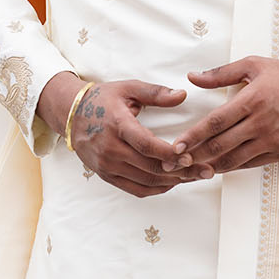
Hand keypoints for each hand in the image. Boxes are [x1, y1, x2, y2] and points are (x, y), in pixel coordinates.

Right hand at [37, 73, 213, 197]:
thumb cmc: (103, 99)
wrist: (72, 115)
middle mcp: (111, 149)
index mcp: (118, 125)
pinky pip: (136, 189)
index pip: (145, 144)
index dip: (169, 153)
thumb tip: (182, 95)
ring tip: (196, 177)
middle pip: (151, 167)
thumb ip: (156, 93)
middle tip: (206, 170)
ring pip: (146, 181)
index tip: (190, 155)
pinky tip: (174, 183)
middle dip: (182, 171)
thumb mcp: (128, 88)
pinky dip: (158, 189)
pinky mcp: (107, 176)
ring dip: (174, 182)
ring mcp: (108, 165)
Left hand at [170, 42, 278, 173]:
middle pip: (220, 145)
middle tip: (175, 164)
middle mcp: (262, 123)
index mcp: (252, 100)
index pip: (214, 123)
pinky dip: (232, 167)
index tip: (175, 146)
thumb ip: (221, 73)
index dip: (192, 136)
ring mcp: (273, 140)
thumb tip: (192, 77)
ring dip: (211, 166)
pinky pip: (251, 164)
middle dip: (194, 157)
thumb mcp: (254, 65)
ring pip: (234, 159)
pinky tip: (218, 167)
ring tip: (192, 170)